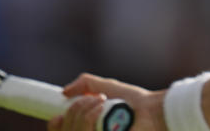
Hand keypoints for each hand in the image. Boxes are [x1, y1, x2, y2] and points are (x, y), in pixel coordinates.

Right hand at [47, 73, 164, 130]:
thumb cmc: (134, 101)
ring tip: (104, 104)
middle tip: (96, 99)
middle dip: (75, 110)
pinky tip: (106, 109)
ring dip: (83, 112)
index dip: (56, 125)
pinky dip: (92, 118)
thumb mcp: (107, 88)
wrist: (153, 110)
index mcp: (88, 129)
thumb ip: (86, 84)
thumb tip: (64, 91)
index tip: (60, 113)